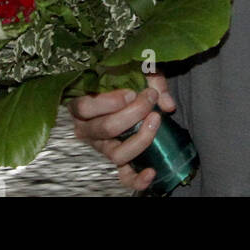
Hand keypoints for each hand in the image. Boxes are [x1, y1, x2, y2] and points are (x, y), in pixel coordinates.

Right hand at [68, 76, 175, 192]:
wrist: (129, 95)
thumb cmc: (126, 79)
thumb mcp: (136, 70)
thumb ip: (152, 79)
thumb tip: (167, 104)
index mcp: (82, 106)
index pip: (85, 107)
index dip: (110, 102)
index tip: (133, 92)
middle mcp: (88, 130)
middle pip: (106, 128)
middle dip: (133, 112)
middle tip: (150, 98)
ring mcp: (102, 148)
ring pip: (116, 154)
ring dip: (140, 138)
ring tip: (156, 119)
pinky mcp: (117, 161)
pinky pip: (124, 176)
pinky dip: (137, 179)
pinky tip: (151, 172)